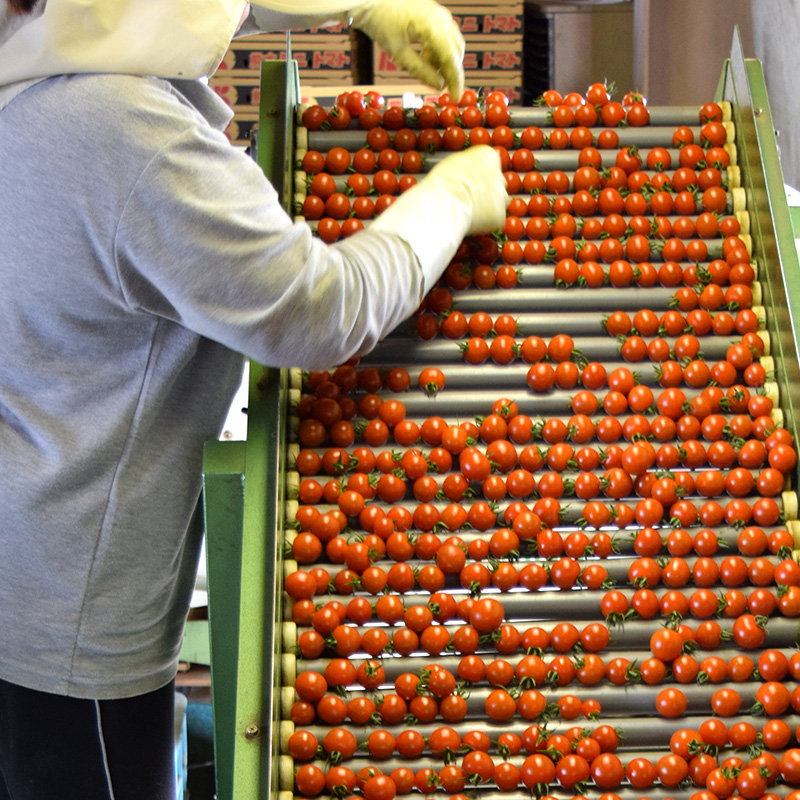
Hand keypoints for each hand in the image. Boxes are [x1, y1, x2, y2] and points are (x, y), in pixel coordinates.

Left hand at [350, 0, 464, 98]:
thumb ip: (421, 70)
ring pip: (451, 44)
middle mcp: (440, 17)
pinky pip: (444, 36)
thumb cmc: (381, 22)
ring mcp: (439, 14)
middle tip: (445, 89)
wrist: (371, 0)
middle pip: (455, 50)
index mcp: (433, 25)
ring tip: (430, 73)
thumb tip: (439, 85)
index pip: (451, 57)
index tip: (455, 96)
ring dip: (445, 61)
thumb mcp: (399, 52)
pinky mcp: (434, 15)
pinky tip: (426, 59)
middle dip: (451, 71)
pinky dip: (439, 51)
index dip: (455, 79)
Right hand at [370, 146, 506, 289]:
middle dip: (486, 192)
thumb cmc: (441, 182)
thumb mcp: (452, 163)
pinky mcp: (500, 217)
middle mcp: (500, 175)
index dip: (477, 175)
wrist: (443, 204)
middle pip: (495, 184)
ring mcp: (502, 197)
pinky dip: (484, 224)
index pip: (489, 164)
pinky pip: (493, 221)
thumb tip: (465, 173)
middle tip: (468, 199)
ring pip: (497, 203)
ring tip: (467, 212)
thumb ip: (466, 166)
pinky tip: (470, 222)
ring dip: (486, 208)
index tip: (468, 183)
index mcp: (489, 157)